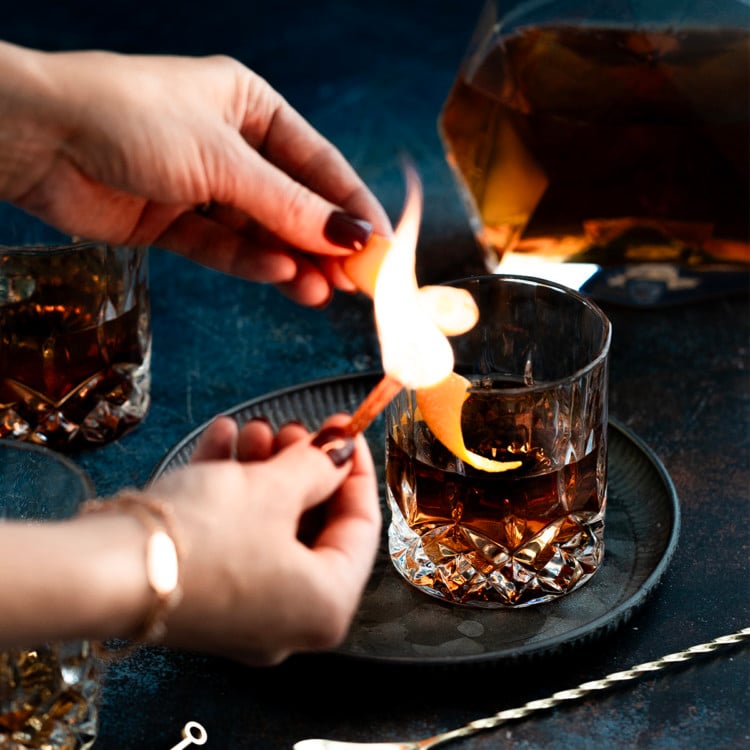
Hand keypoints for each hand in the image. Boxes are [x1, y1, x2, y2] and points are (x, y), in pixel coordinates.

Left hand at [0, 42, 390, 306]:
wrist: (35, 138)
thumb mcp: (224, 160)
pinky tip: (282, 280)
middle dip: (326, 243)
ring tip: (324, 292)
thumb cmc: (126, 118)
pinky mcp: (173, 221)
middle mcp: (231, 146)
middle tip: (360, 283)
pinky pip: (225, 247)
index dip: (354, 208)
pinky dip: (253, 264)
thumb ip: (290, 206)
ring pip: (262, 232)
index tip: (385, 248)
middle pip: (295, 203)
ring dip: (293, 262)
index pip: (320, 165)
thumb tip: (351, 237)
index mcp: (250, 107)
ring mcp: (202, 186)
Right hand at [149, 414, 380, 665]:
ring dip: (264, 471)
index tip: (346, 430)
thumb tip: (340, 454)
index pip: (362, 528)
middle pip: (312, 526)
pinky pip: (233, 537)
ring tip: (254, 428)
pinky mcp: (203, 595)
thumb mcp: (273, 488)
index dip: (356, 469)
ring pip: (270, 527)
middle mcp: (289, 621)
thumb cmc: (203, 538)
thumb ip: (317, 467)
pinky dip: (232, 490)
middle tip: (294, 428)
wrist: (102, 573)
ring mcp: (243, 611)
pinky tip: (222, 442)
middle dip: (301, 466)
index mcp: (325, 606)